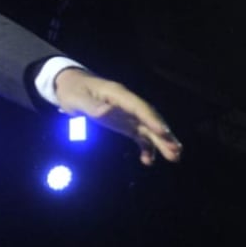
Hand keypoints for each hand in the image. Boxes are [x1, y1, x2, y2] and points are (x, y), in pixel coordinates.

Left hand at [53, 69, 181, 165]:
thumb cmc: (72, 90)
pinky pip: (139, 135)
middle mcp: (128, 104)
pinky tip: (148, 160)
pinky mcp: (125, 123)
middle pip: (149, 119)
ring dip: (161, 142)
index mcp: (118, 95)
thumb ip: (91, 106)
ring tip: (174, 157)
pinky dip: (145, 147)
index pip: (139, 107)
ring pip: (148, 128)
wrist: (69, 86)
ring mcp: (128, 114)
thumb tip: (107, 112)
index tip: (164, 132)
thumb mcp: (76, 98)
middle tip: (176, 150)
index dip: (152, 119)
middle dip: (163, 134)